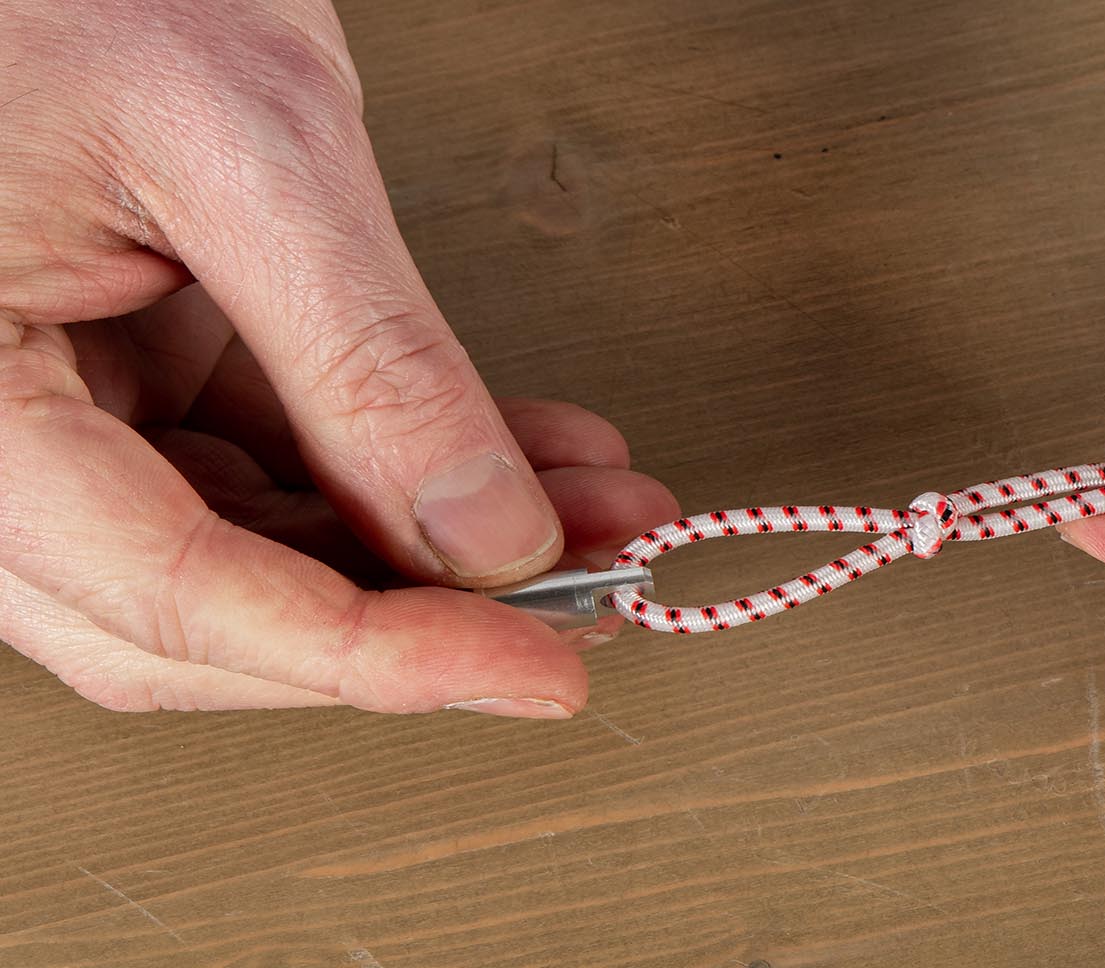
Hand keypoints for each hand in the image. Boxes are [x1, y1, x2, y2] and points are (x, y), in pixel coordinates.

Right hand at [0, 1, 675, 715]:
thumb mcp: (243, 144)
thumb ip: (366, 356)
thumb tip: (484, 530)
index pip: (175, 594)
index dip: (377, 656)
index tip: (533, 667)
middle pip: (207, 613)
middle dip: (417, 617)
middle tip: (577, 601)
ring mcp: (52, 409)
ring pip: (254, 552)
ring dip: (431, 551)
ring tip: (584, 508)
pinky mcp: (120, 375)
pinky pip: (264, 468)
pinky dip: (396, 470)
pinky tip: (514, 458)